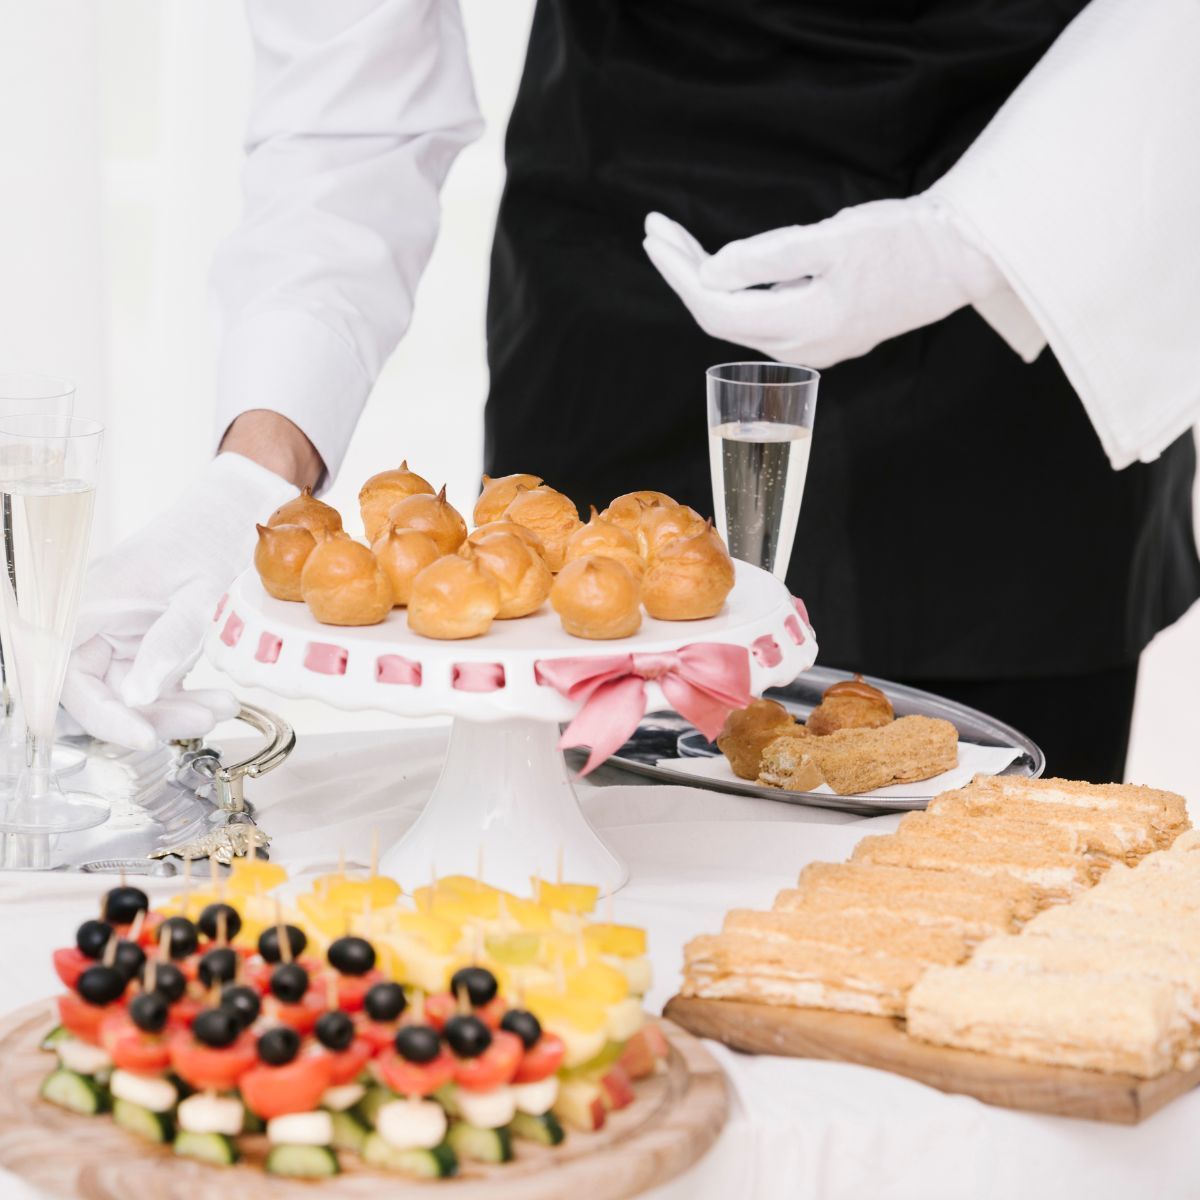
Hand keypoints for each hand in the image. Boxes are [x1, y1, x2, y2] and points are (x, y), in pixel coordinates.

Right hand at [61, 453, 295, 749]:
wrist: (231, 518)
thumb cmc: (206, 538)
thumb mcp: (196, 592)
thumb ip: (168, 642)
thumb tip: (139, 697)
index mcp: (83, 607)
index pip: (70, 680)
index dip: (103, 716)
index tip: (143, 737)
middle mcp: (90, 628)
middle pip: (100, 699)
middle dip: (149, 718)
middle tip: (202, 717)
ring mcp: (115, 642)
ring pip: (130, 702)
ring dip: (173, 713)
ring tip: (223, 705)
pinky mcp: (142, 652)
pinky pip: (152, 691)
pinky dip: (183, 701)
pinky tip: (219, 700)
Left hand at [642, 197, 1004, 367]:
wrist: (960, 259)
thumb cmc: (901, 242)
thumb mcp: (830, 240)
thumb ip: (766, 258)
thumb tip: (711, 273)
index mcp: (802, 326)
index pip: (715, 308)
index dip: (679, 274)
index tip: (656, 235)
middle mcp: (801, 348)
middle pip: (721, 316)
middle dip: (684, 274)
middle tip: (657, 232)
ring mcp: (813, 346)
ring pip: (740, 318)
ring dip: (706, 281)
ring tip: (678, 243)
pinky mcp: (824, 332)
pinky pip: (763, 316)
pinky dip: (735, 289)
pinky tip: (723, 266)